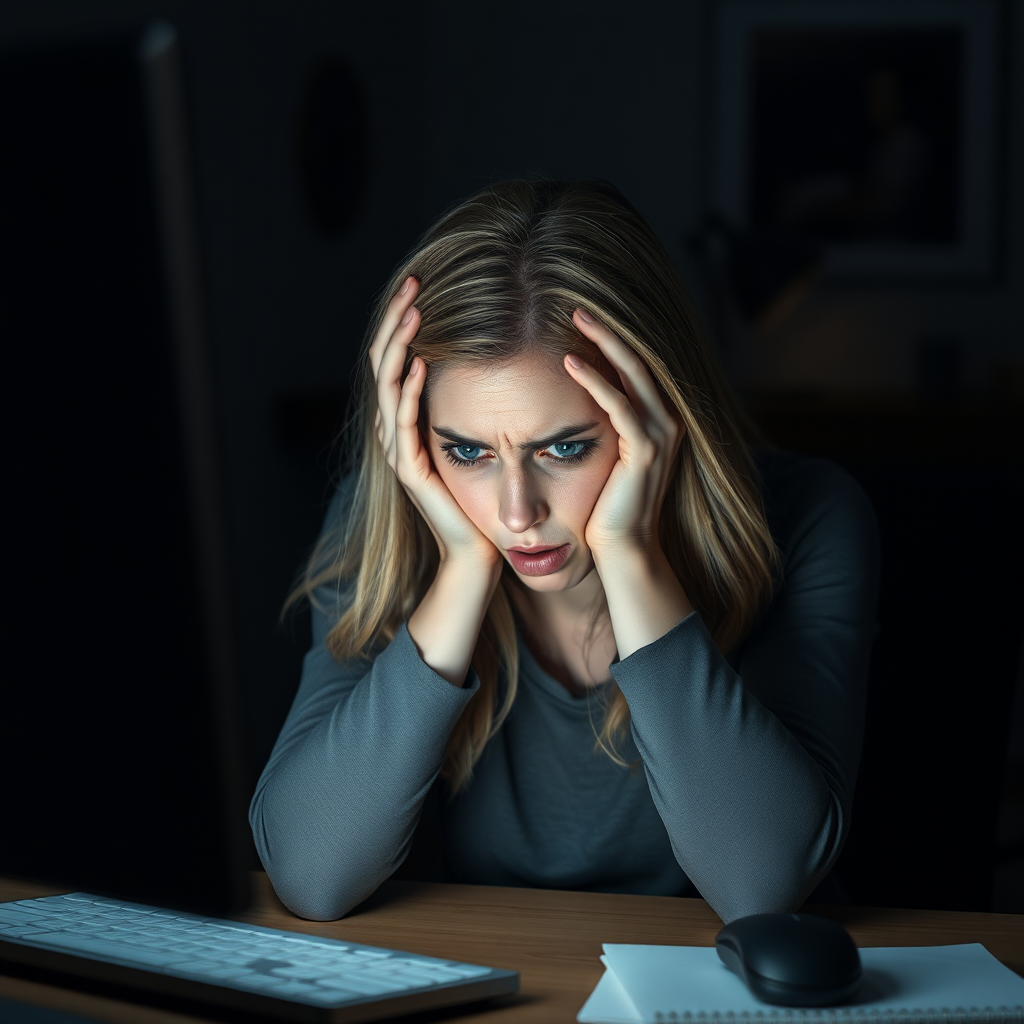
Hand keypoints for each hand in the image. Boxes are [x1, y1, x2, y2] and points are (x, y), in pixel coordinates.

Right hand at [370, 277, 501, 571]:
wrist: (478, 553)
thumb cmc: (484, 499)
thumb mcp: (477, 439)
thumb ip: (469, 404)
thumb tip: (490, 357)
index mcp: (408, 420)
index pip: (397, 357)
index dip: (403, 319)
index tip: (422, 282)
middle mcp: (395, 431)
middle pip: (383, 363)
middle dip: (395, 320)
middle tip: (413, 281)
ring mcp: (398, 452)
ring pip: (387, 387)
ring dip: (399, 346)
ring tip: (413, 311)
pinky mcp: (409, 473)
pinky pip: (402, 425)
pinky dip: (410, 392)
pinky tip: (422, 364)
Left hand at [563, 309, 684, 564]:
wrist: (624, 550)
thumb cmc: (606, 506)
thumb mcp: (605, 456)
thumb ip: (601, 424)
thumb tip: (572, 395)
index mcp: (657, 419)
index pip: (636, 365)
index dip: (612, 336)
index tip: (580, 313)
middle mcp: (667, 421)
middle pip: (640, 358)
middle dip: (609, 328)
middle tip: (576, 301)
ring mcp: (660, 435)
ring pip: (634, 373)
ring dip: (604, 342)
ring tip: (575, 315)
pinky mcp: (644, 452)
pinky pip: (620, 406)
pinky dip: (595, 382)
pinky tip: (570, 362)